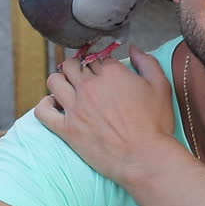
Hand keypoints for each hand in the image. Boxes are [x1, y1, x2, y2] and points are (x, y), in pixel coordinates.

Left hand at [34, 46, 175, 183]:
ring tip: (68, 87)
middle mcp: (90, 86)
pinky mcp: (66, 129)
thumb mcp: (161, 86)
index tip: (105, 73)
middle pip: (73, 65)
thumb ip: (147, 62)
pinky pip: (43, 111)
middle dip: (79, 67)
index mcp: (112, 73)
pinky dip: (45, 104)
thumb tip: (134, 49)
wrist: (144, 157)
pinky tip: (55, 105)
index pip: (98, 58)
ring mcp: (76, 107)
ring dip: (61, 80)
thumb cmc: (155, 124)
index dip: (102, 64)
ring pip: (55, 81)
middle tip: (85, 77)